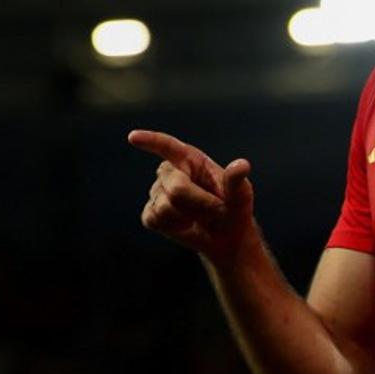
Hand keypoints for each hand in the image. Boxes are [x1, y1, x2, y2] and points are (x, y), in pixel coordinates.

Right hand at [129, 129, 255, 265]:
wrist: (225, 236)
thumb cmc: (233, 209)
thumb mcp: (241, 195)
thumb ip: (237, 180)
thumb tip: (241, 165)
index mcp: (191, 159)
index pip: (168, 146)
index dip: (150, 141)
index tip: (133, 137)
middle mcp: (171, 171)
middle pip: (176, 188)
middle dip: (199, 204)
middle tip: (216, 209)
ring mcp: (158, 192)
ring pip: (166, 207)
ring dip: (188, 217)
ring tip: (200, 216)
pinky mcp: (151, 213)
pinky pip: (156, 219)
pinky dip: (174, 227)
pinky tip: (185, 224)